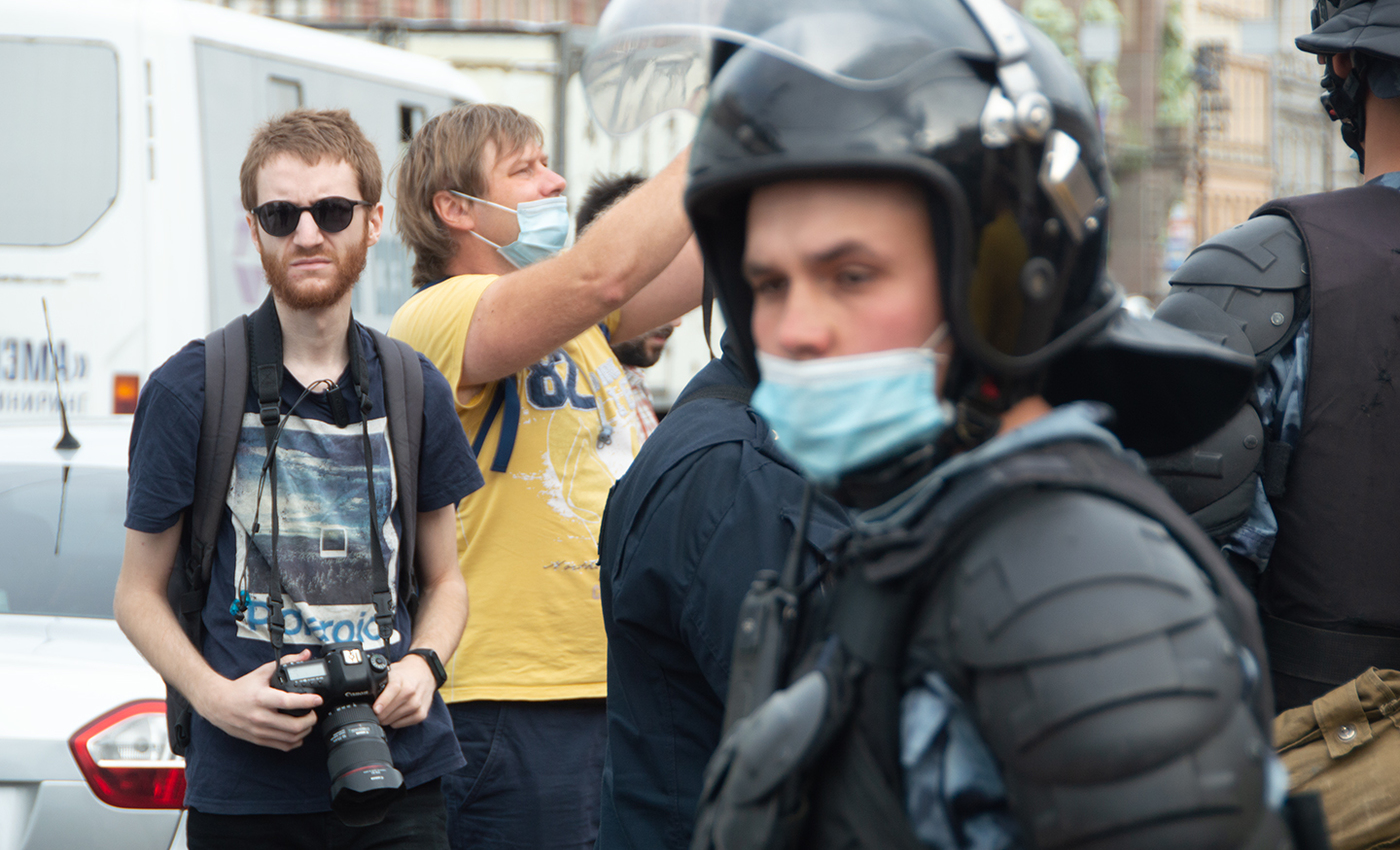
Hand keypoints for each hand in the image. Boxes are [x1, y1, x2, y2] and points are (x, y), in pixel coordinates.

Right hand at [195, 650, 321, 750]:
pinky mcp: (258, 739)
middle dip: (310, 720)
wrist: (217, 704)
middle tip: (314, 713)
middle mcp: (260, 717)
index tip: (318, 699)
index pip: (288, 702)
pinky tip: (298, 733)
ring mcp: (259, 731)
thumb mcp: (262, 672)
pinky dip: (294, 742)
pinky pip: (282, 746)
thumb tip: (305, 654)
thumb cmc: (240, 689)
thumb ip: (285, 662)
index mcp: (261, 698)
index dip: (306, 701)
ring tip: (308, 722)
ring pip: (290, 738)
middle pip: (293, 726)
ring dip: (305, 731)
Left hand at [373, 652, 437, 728]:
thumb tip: (364, 694)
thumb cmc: (404, 673)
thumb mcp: (390, 671)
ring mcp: (418, 702)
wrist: (425, 671)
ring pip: (397, 718)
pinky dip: (397, 722)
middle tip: (374, 713)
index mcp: (401, 678)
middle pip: (393, 708)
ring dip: (387, 719)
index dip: (384, 701)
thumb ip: (378, 681)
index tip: (375, 709)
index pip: (393, 689)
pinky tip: (394, 717)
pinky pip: (404, 723)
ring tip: (383, 715)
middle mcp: (412, 690)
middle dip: (380, 714)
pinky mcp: (422, 712)